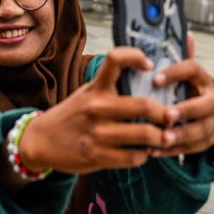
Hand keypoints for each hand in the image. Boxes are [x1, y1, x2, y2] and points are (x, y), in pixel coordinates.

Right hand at [18, 47, 172, 174]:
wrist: (41, 141)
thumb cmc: (72, 114)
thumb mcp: (88, 93)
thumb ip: (112, 86)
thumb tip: (149, 79)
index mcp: (96, 88)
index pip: (116, 59)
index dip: (137, 57)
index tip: (151, 67)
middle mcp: (97, 108)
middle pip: (144, 105)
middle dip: (165, 113)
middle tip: (173, 116)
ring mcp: (98, 134)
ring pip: (144, 134)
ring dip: (161, 137)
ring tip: (166, 137)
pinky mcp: (98, 156)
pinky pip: (134, 157)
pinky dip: (145, 155)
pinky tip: (145, 151)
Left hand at [151, 33, 213, 156]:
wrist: (199, 112)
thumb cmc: (182, 88)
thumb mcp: (179, 72)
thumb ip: (176, 55)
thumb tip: (184, 31)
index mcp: (202, 78)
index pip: (193, 69)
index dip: (175, 73)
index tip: (155, 79)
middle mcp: (211, 99)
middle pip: (204, 105)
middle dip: (186, 110)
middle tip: (167, 114)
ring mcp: (211, 122)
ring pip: (200, 130)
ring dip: (180, 135)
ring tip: (161, 138)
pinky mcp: (206, 140)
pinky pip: (192, 148)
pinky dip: (173, 151)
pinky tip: (155, 151)